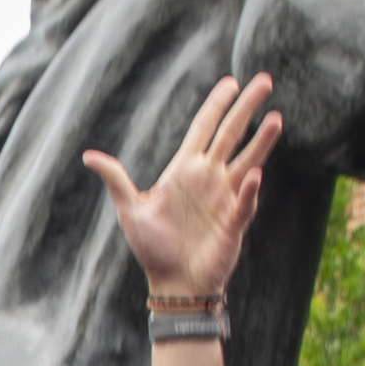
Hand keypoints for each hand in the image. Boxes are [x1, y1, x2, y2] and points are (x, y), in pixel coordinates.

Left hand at [81, 70, 279, 308]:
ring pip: (247, 160)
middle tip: (265, 81)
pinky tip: (252, 175)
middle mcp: (209, 178)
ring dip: (261, 141)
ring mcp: (225, 197)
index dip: (217, 105)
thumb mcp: (130, 210)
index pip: (204, 127)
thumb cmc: (153, 248)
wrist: (173, 284)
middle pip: (231, 134)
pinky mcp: (235, 222)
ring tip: (276, 118)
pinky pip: (245, 201)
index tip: (231, 82)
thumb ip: (116, 180)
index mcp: (185, 169)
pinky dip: (249, 189)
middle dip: (247, 108)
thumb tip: (88, 156)